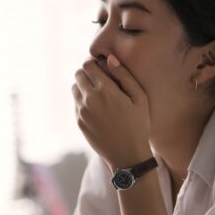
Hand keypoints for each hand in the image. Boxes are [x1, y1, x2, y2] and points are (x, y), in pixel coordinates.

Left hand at [72, 55, 151, 169]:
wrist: (127, 155)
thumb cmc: (138, 125)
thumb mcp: (140, 98)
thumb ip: (125, 76)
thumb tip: (109, 59)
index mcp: (106, 90)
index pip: (88, 65)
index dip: (94, 63)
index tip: (102, 67)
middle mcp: (90, 99)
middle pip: (78, 74)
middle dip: (87, 73)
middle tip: (100, 79)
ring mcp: (82, 111)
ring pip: (74, 88)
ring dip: (83, 86)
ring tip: (98, 93)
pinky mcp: (79, 122)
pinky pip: (76, 103)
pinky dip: (83, 101)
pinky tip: (97, 108)